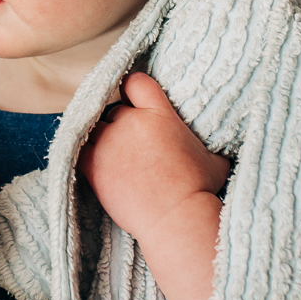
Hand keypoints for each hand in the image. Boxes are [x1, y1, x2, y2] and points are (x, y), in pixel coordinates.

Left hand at [77, 71, 229, 242]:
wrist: (175, 218)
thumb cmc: (198, 190)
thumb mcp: (214, 159)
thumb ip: (206, 144)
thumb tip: (222, 144)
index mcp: (159, 114)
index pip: (136, 82)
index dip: (133, 88)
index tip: (134, 99)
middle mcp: (131, 121)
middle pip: (115, 108)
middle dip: (120, 121)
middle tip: (129, 142)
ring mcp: (109, 142)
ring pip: (95, 126)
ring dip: (101, 136)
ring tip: (111, 153)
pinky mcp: (93, 164)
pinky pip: (78, 146)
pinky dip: (83, 150)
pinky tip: (92, 159)